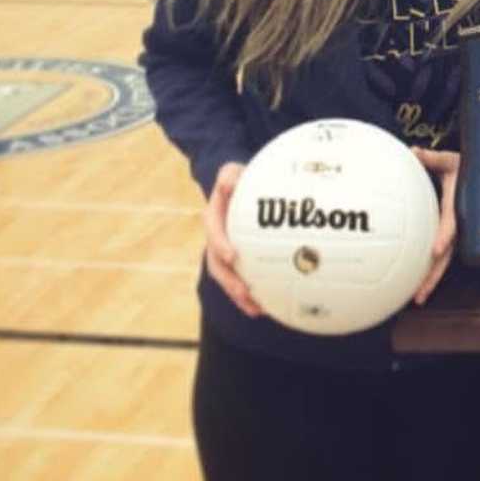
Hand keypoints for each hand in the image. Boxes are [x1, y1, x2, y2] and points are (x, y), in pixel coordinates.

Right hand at [203, 162, 262, 317]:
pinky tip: (267, 307)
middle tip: (244, 291)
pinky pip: (242, 280)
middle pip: (217, 264)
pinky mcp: (239, 262)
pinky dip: (251, 295)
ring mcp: (226, 253)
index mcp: (214, 217)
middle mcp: (217, 239)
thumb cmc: (239, 180)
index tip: (232, 255)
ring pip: (228, 278)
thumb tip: (229, 181)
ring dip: (239, 295)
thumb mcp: (232, 172)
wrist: (241, 189)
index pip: (213, 231)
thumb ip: (229, 176)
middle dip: (229, 280)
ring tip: (256, 309)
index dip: (220, 243)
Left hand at [411, 147, 459, 304]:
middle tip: (420, 294)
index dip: (445, 236)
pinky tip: (416, 283)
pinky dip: (429, 270)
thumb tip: (414, 152)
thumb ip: (433, 159)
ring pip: (443, 262)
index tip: (436, 250)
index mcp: (459, 208)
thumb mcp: (451, 161)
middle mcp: (460, 227)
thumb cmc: (466, 168)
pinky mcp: (450, 238)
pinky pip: (440, 256)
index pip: (451, 224)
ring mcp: (456, 235)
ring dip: (431, 280)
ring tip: (417, 298)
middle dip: (434, 275)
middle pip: (446, 255)